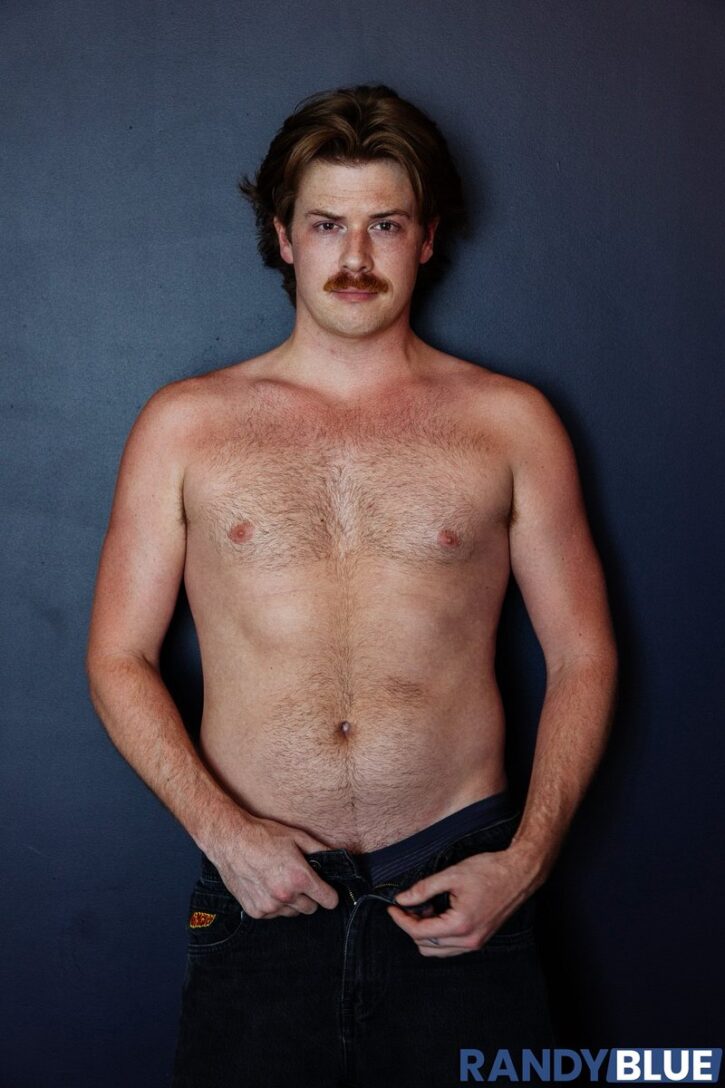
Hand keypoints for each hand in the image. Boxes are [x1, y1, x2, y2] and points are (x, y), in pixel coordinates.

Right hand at [210, 814, 338, 919]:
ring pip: (292, 912)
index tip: (326, 889)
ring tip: (279, 880)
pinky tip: (266, 886)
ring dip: (291, 902)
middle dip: (309, 896)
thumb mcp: (297, 836)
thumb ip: (320, 850)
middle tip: (298, 880)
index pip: (329, 901)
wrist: (231, 840)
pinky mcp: (256, 911)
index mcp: (300, 878)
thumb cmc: (264, 835)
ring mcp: (269, 906)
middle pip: (311, 908)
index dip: (330, 894)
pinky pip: (274, 914)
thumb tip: (338, 858)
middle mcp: (286, 896)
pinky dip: (274, 904)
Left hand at [386, 847, 535, 956]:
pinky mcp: (480, 939)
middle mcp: (469, 941)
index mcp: (460, 925)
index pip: (419, 932)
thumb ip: (424, 888)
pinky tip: (439, 912)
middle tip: (409, 903)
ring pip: (437, 950)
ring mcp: (476, 943)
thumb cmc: (490, 871)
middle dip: (412, 925)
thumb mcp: (452, 875)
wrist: (520, 873)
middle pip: (425, 945)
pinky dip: (439, 934)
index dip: (401, 919)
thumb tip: (402, 899)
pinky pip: (451, 946)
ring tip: (426, 907)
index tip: (392, 906)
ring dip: (425, 932)